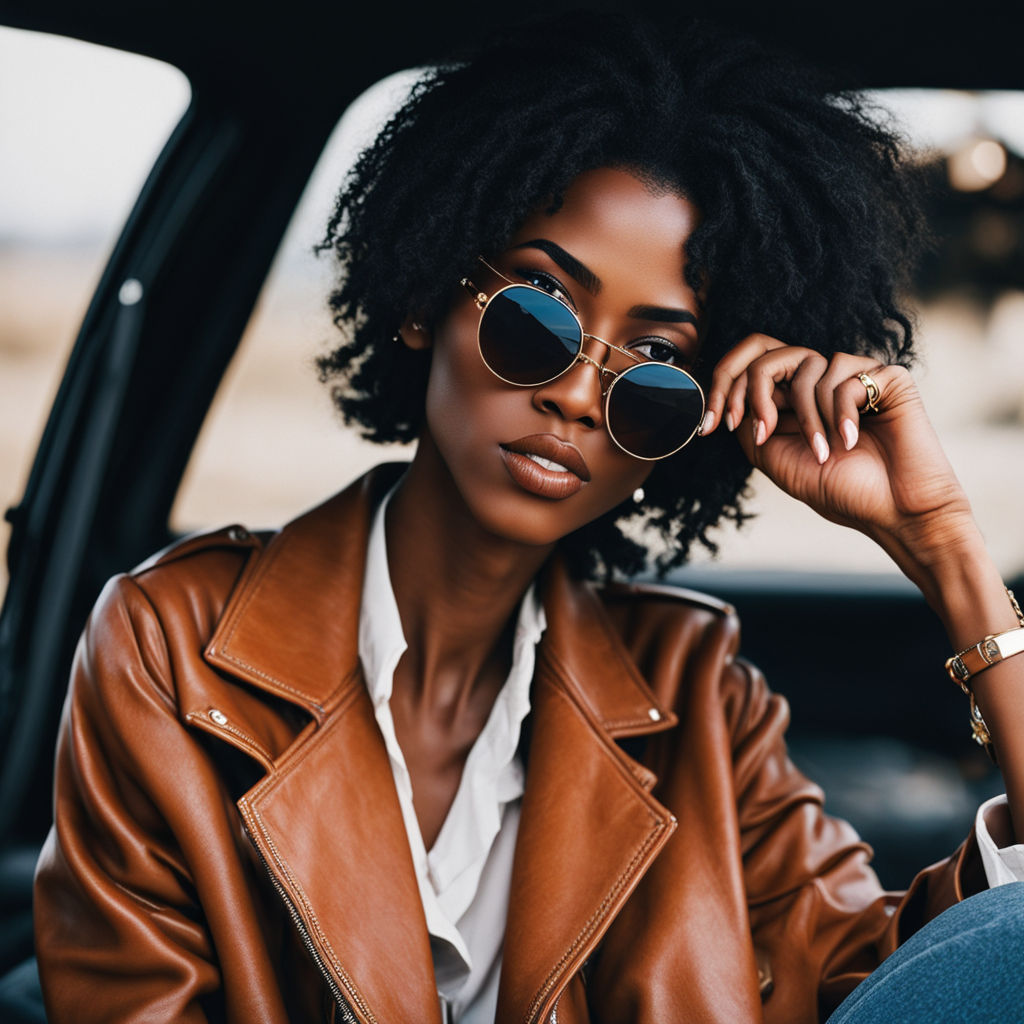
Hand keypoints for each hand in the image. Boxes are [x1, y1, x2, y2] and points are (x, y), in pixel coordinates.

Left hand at [700, 334, 976, 558]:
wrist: (894, 512)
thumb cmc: (840, 490)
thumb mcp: (776, 458)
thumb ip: (750, 421)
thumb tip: (731, 393)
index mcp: (791, 399)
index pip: (750, 365)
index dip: (724, 386)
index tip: (712, 426)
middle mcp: (819, 381)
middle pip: (768, 350)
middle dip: (753, 389)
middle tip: (761, 429)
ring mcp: (853, 376)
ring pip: (806, 369)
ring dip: (808, 419)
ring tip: (827, 453)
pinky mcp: (886, 377)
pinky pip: (843, 378)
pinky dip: (840, 414)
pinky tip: (852, 440)